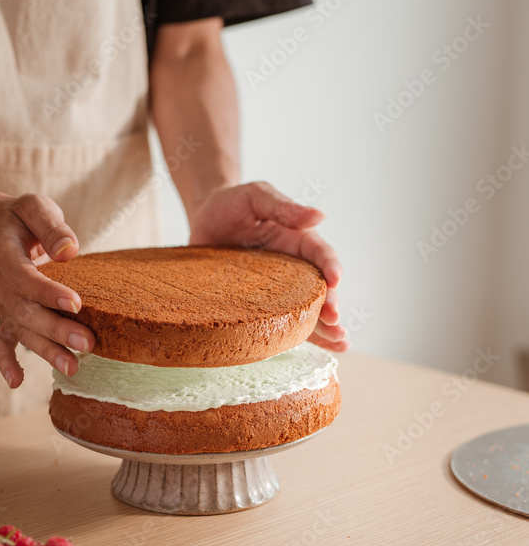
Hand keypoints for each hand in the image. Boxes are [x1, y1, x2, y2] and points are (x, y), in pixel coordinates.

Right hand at [0, 194, 94, 386]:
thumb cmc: (24, 219)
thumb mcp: (35, 207)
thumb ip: (52, 227)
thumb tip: (68, 251)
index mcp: (3, 253)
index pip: (24, 276)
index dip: (48, 292)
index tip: (77, 304)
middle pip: (24, 311)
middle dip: (56, 329)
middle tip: (87, 343)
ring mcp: (0, 304)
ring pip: (20, 330)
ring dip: (46, 350)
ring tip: (73, 367)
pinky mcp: (4, 316)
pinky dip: (5, 362)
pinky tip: (17, 382)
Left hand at [189, 182, 348, 351]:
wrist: (204, 219)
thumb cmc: (232, 203)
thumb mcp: (257, 196)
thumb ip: (284, 207)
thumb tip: (320, 216)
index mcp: (296, 239)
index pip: (319, 253)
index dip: (329, 265)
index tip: (335, 279)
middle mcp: (294, 267)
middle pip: (319, 288)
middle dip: (330, 304)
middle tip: (334, 319)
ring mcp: (280, 289)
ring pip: (308, 310)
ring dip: (326, 327)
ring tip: (341, 342)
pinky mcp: (263, 304)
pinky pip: (285, 321)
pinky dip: (303, 335)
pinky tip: (327, 349)